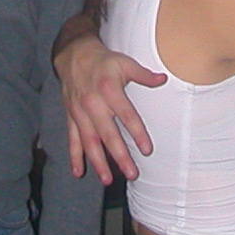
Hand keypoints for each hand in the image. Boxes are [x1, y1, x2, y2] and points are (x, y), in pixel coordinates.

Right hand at [56, 32, 164, 182]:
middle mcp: (93, 104)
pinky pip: (72, 139)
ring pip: (89, 141)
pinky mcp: (71, 116)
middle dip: (119, 156)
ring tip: (107, 180)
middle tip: (132, 174)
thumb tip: (163, 80)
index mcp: (109, 90)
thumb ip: (143, 74)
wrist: (73, 54)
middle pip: (108, 134)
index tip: (147, 150)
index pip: (126, 115)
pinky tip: (78, 172)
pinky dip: (74, 156)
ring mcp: (80, 112)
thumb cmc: (104, 60)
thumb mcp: (124, 62)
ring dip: (98, 162)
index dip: (137, 133)